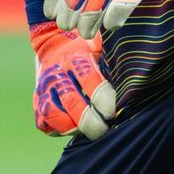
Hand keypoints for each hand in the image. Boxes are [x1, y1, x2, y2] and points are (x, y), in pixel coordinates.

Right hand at [30, 21, 117, 138]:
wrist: (54, 41)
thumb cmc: (89, 48)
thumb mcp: (102, 47)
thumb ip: (115, 63)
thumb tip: (136, 84)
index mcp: (76, 58)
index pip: (91, 82)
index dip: (105, 101)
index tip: (114, 112)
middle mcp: (57, 73)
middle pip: (72, 103)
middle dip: (91, 122)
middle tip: (105, 129)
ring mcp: (44, 88)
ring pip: (53, 116)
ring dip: (72, 128)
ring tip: (88, 131)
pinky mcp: (37, 101)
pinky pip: (43, 123)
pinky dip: (58, 130)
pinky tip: (73, 127)